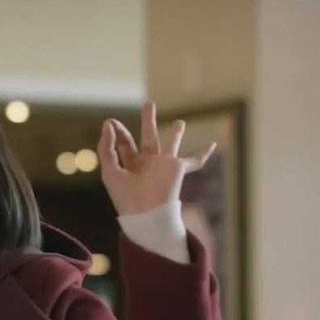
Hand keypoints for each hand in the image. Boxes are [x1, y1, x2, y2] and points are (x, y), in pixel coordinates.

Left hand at [97, 101, 215, 215]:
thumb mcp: (110, 170)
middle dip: (148, 121)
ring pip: (170, 144)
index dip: (117, 131)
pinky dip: (204, 153)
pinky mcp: (177, 168)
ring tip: (180, 122)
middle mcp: (147, 162)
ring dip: (175, 133)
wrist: (146, 214)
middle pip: (147, 137)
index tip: (112, 122)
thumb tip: (109, 123)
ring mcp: (163, 164)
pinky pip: (195, 160)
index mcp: (129, 163)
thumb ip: (107, 147)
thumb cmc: (125, 197)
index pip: (124, 142)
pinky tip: (213, 145)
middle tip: (150, 104)